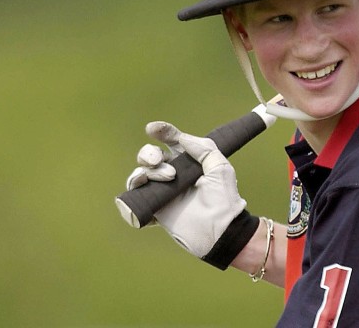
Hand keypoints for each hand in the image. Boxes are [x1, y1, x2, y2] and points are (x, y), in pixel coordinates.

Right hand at [126, 121, 258, 268]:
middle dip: (149, 153)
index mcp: (189, 162)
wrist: (220, 230)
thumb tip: (183, 138)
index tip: (153, 129)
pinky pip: (135, 199)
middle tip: (159, 161)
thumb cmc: (224, 199)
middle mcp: (173, 175)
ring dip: (148, 172)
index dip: (162, 133)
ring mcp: (163, 193)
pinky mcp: (156, 211)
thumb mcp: (220, 167)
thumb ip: (204, 148)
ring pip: (141, 175)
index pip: (172, 142)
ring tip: (168, 178)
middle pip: (150, 157)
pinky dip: (134, 193)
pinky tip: (143, 189)